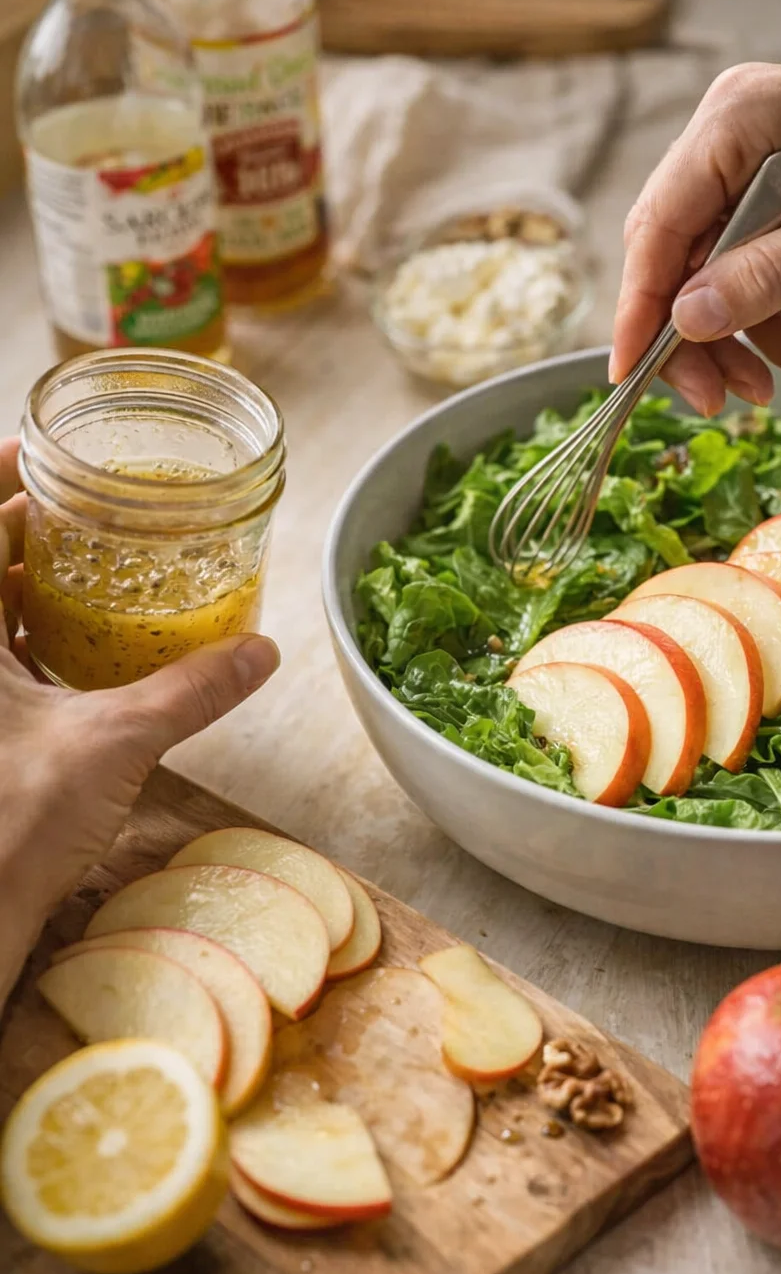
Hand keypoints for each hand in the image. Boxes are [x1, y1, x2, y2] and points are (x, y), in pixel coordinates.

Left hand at [0, 437, 279, 1007]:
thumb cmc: (12, 826)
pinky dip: (27, 646)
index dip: (5, 473)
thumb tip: (262, 653)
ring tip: (91, 570)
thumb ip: (192, 691)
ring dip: (27, 589)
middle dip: (28, 531)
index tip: (44, 447)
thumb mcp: (116, 742)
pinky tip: (76, 654)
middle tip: (89, 508)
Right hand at [611, 45, 780, 415]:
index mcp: (738, 122)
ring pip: (705, 266)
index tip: (627, 376)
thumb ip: (769, 277)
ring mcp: (747, 155)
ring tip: (764, 390)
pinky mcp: (770, 183)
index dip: (639, 310)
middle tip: (715, 400)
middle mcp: (728, 131)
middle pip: (672, 252)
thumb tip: (686, 321)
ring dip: (732, 335)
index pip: (658, 227)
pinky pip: (743, 259)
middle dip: (691, 335)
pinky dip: (764, 314)